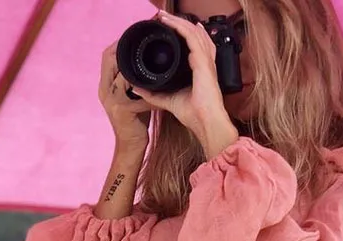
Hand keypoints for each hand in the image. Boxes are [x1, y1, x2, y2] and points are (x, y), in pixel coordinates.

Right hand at [98, 43, 152, 152]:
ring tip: (153, 62)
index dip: (119, 43)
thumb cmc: (135, 120)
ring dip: (137, 67)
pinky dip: (150, 91)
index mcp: (105, 84)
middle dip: (126, 48)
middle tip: (145, 43)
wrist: (131, 146)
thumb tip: (151, 60)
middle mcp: (105, 90)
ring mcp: (112, 101)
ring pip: (122, 74)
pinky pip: (137, 95)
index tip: (135, 36)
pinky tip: (161, 87)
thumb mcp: (131, 95)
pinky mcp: (123, 111)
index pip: (107, 56)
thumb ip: (134, 79)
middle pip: (110, 59)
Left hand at [131, 12, 238, 158]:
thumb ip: (153, 94)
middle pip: (195, 35)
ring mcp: (205, 61)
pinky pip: (193, 38)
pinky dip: (182, 28)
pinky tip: (172, 23)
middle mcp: (205, 63)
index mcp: (200, 70)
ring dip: (179, 22)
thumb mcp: (169, 100)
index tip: (170, 28)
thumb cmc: (194, 114)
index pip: (195, 45)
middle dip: (180, 23)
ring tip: (165, 16)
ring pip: (194, 32)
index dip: (184, 34)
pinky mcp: (203, 63)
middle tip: (164, 17)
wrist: (205, 122)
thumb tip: (136, 88)